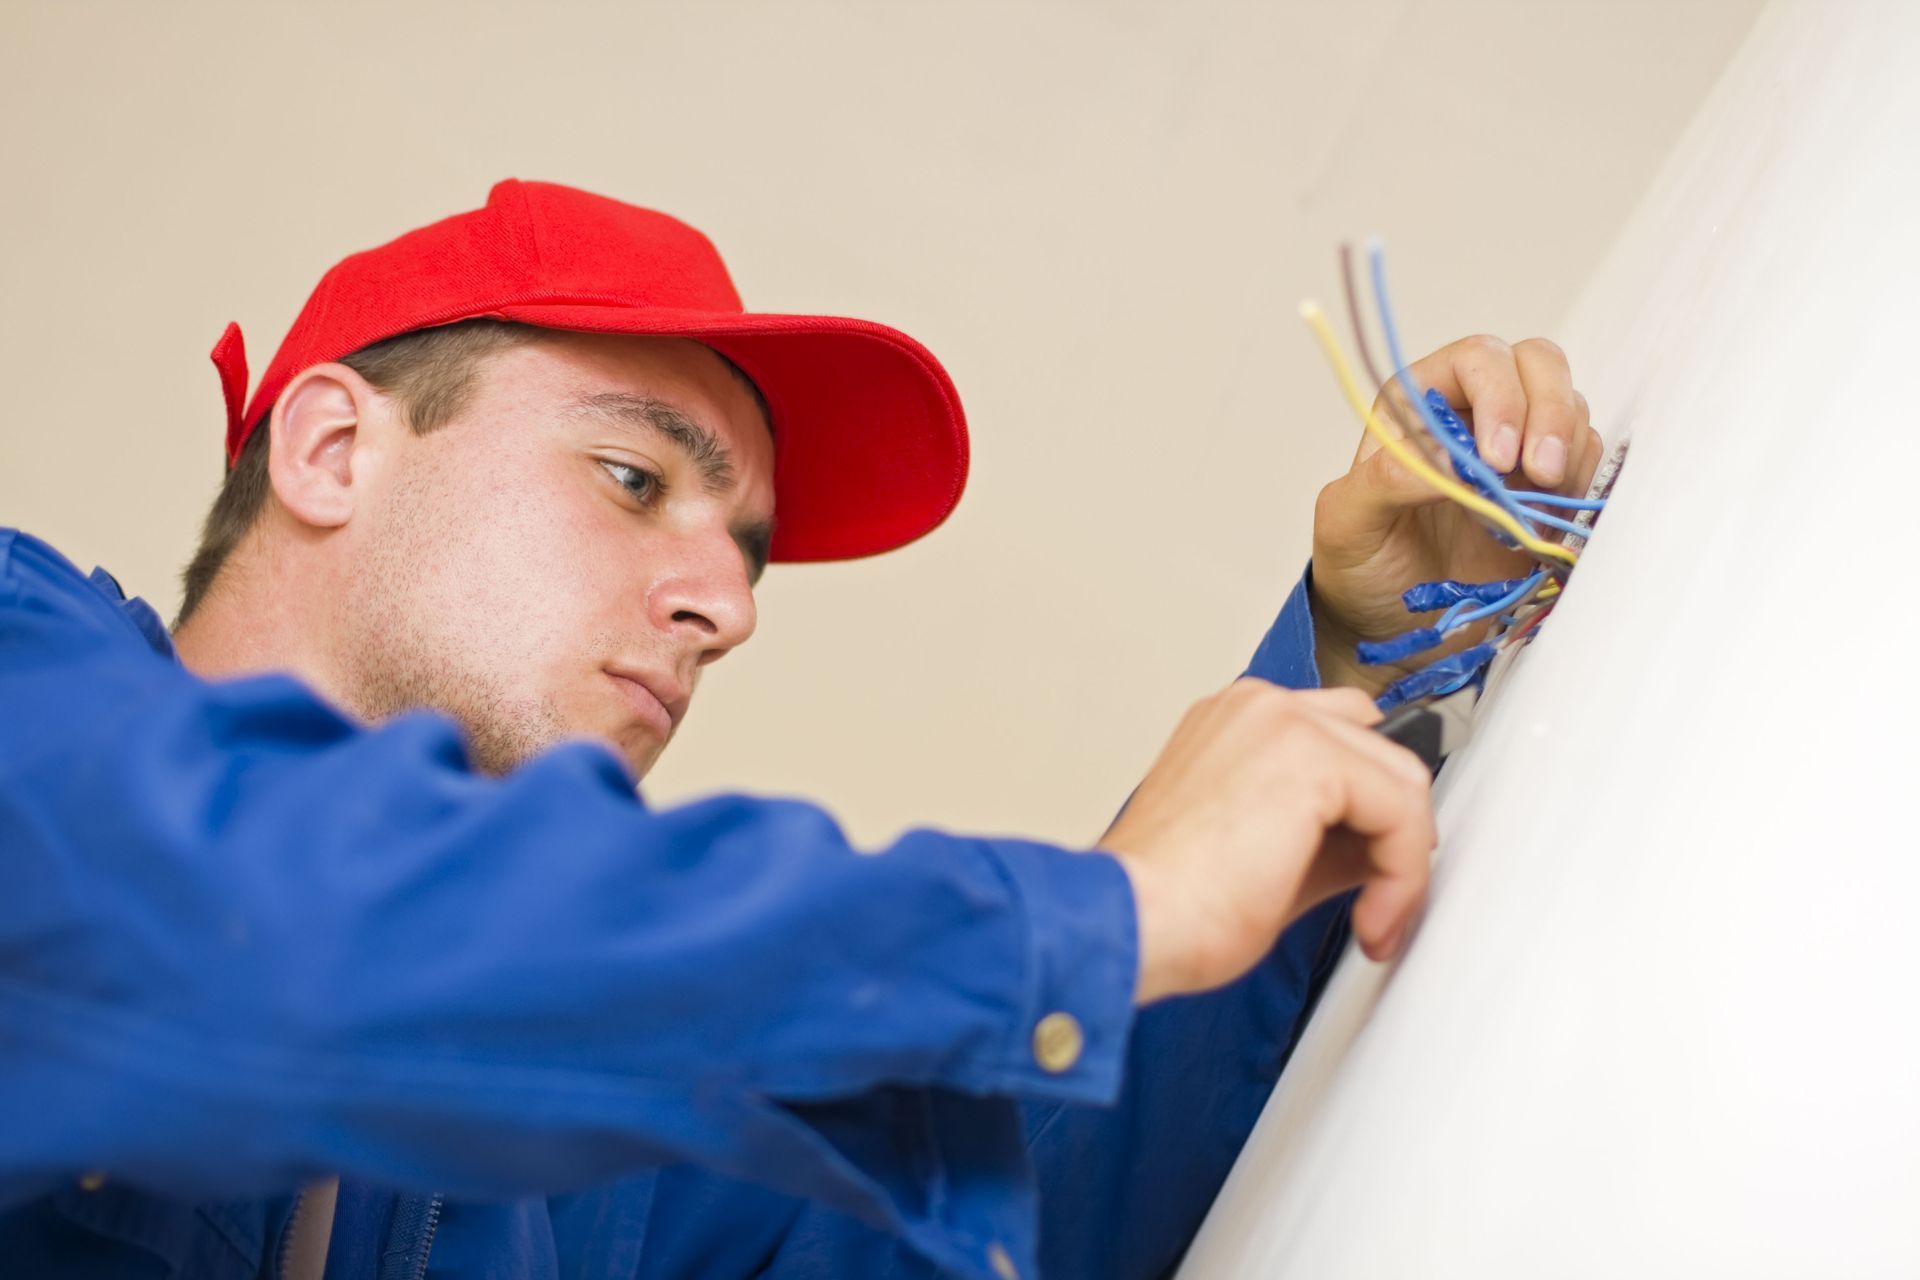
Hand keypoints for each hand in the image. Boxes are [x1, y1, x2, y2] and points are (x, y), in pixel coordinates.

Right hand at [1099, 681, 1433, 1002]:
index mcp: (1236, 722)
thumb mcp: (1264, 854)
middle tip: (1384, 899)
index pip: (1341, 739)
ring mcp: (1284, 722)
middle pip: (1379, 751)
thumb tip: (1379, 851)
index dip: (1368, 810)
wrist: (1135, 918)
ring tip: (1375, 919)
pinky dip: (1403, 875)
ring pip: (1400, 780)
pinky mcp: (1312, 758)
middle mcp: (1259, 706)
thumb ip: (1326, 836)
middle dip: (1395, 831)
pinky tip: (1370, 918)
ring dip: (1403, 861)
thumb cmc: (1168, 900)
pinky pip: (1403, 811)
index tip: (1370, 873)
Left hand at [1311, 335, 1602, 696]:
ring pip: (1569, 408)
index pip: (1476, 359)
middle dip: (1550, 411)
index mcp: (1416, 405)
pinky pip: (1586, 460)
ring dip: (1569, 448)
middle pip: (1536, 365)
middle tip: (1542, 472)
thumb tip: (1449, 458)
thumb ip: (1385, 480)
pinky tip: (1550, 519)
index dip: (1500, 394)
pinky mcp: (1544, 490)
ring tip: (1545, 499)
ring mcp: (1514, 449)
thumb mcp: (1347, 524)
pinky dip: (1581, 483)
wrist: (1392, 628)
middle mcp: (1470, 415)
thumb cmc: (1360, 569)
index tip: (1499, 458)